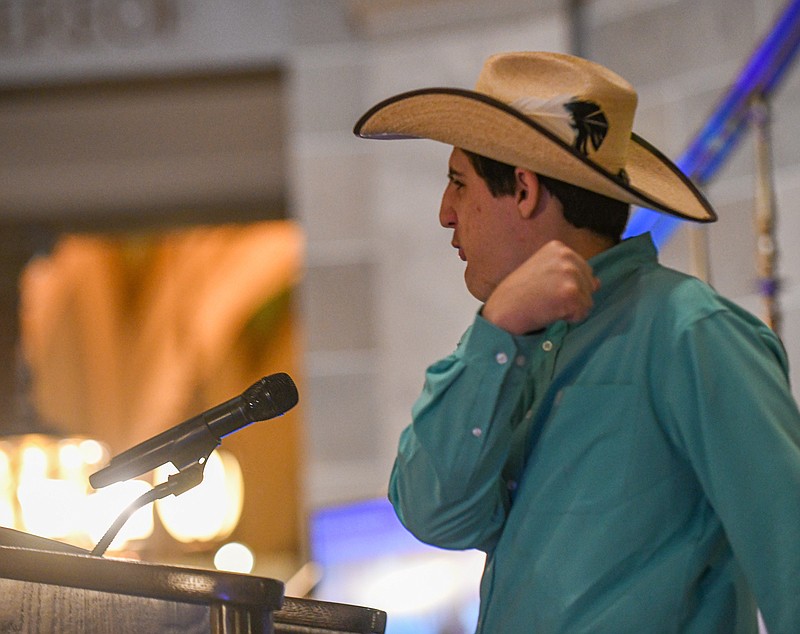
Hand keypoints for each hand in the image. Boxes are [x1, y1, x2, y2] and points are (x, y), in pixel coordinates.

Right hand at [482, 240, 599, 334]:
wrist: (503, 310)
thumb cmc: (518, 293)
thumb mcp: (544, 272)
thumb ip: (569, 273)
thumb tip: (598, 283)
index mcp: (558, 248)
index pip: (583, 270)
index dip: (567, 285)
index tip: (545, 288)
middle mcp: (566, 256)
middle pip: (589, 284)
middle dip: (572, 297)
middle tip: (546, 298)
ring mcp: (569, 274)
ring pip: (588, 300)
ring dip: (570, 309)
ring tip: (547, 305)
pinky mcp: (571, 293)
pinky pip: (583, 313)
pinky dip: (569, 319)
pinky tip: (550, 312)